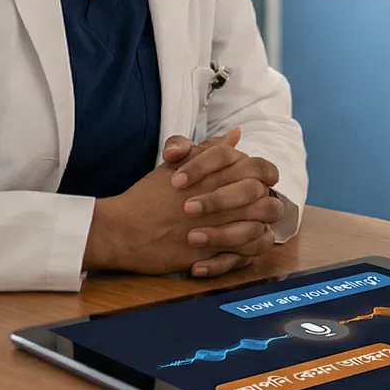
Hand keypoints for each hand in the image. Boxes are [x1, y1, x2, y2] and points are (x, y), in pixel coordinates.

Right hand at [85, 128, 282, 277]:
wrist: (123, 230)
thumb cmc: (147, 196)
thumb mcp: (178, 166)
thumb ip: (209, 151)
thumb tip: (236, 134)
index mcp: (213, 175)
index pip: (258, 169)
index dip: (266, 175)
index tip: (261, 183)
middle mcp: (219, 200)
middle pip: (263, 198)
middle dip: (266, 203)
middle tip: (257, 207)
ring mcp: (215, 227)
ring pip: (258, 227)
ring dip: (258, 228)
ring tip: (250, 228)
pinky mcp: (209, 253)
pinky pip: (243, 255)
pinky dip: (246, 254)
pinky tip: (240, 250)